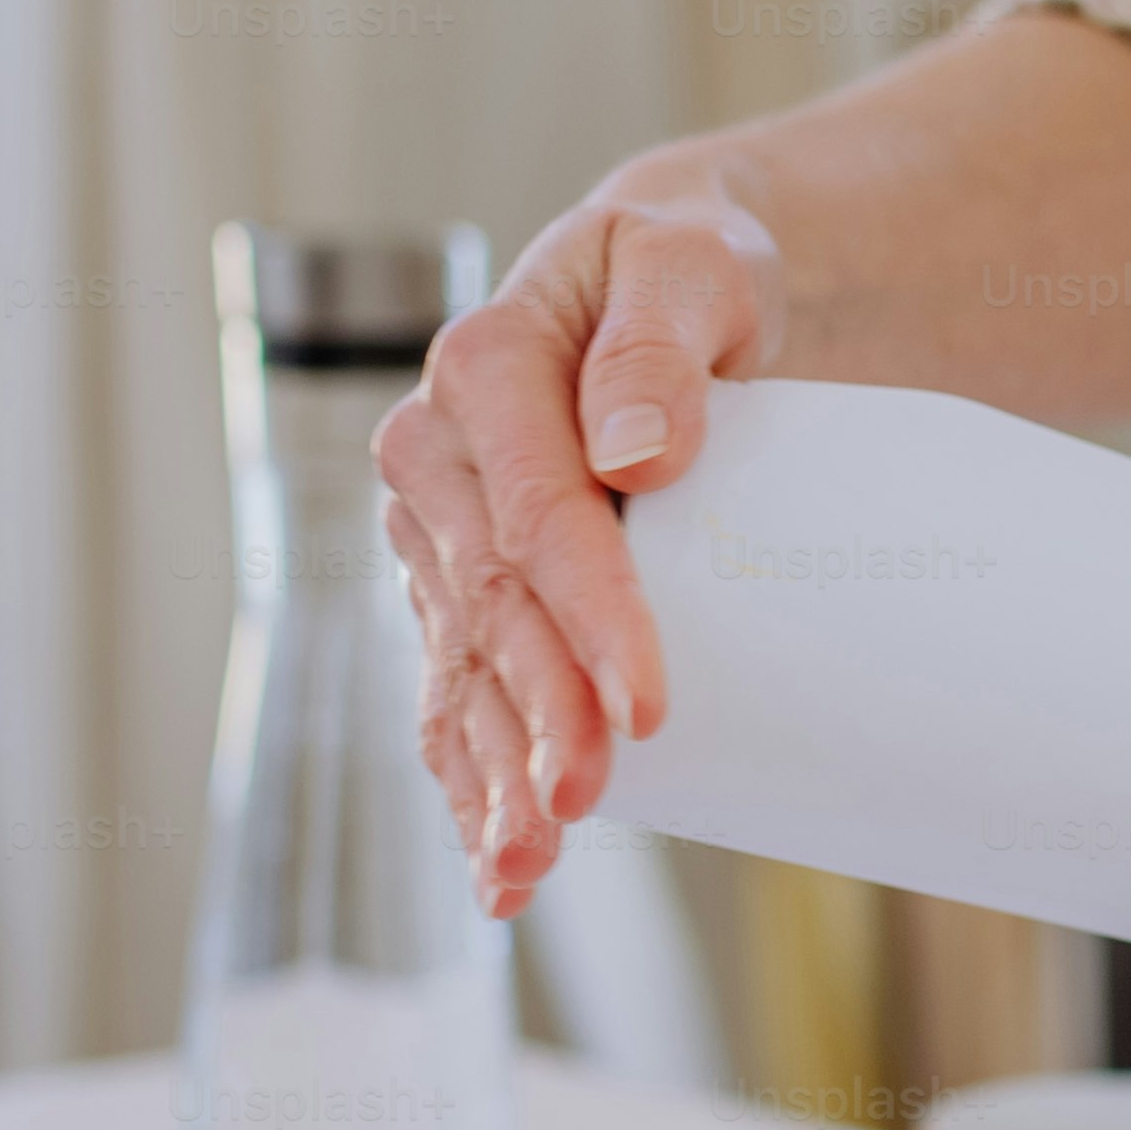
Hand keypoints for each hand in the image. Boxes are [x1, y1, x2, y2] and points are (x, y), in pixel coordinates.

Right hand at [374, 161, 778, 915]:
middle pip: (493, 608)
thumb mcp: (692, 261)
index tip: (646, 703)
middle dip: (537, 717)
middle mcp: (438, 459)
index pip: (537, 515)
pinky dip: (472, 784)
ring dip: (492, 776)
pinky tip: (497, 866)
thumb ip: (659, 340)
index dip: (589, 616)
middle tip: (587, 803)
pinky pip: (458, 694)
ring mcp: (442, 533)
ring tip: (527, 869)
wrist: (675, 288)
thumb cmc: (692, 269)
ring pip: (463, 670)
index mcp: (482, 370)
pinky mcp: (463, 590)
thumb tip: (635, 453)